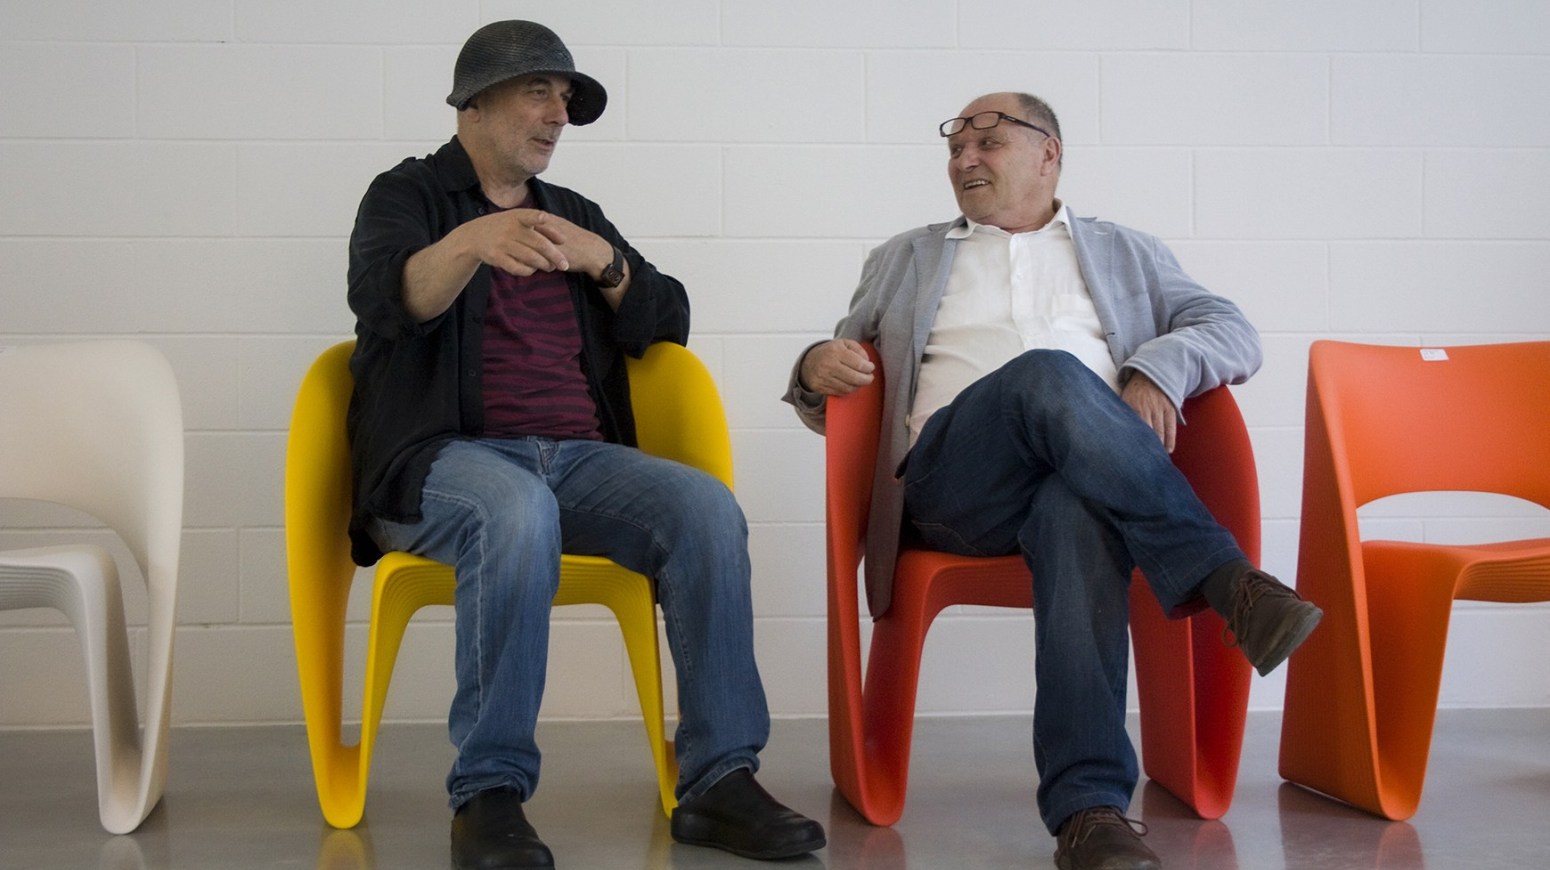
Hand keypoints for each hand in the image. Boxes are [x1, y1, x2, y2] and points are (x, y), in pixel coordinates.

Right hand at [458, 208, 572, 275]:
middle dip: (555, 256)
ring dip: (544, 265)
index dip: (537, 218)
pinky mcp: (496, 257)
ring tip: (551, 268)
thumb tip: (563, 238)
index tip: (545, 219)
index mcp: (516, 217)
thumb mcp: (517, 220)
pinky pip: (518, 268)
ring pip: (530, 258)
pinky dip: (529, 271)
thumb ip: (539, 226)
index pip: (528, 216)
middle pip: (538, 244)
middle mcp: (509, 229)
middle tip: (564, 264)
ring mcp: (502, 244)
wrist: (474, 237)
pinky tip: (533, 270)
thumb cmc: (504, 227)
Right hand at [799, 339, 874, 395]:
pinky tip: (850, 384)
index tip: (871, 367)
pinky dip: (848, 390)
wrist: (808, 361)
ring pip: (848, 388)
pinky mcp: (820, 387)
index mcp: (836, 351)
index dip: (869, 368)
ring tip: (860, 380)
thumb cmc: (830, 352)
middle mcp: (828, 365)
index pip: (859, 364)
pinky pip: (840, 393)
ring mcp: (823, 377)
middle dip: (867, 379)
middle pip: (855, 378)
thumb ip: (858, 349)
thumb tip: (867, 362)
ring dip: (858, 386)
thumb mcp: (844, 343)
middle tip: (870, 377)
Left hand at [1121, 371, 1176, 452]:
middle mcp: (1146, 407)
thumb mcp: (1123, 399)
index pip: (1132, 428)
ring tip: (1156, 460)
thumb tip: (1113, 433)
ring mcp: (1159, 408)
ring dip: (1158, 447)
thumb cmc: (1132, 393)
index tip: (1131, 456)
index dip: (1132, 442)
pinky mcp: (1170, 408)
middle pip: (1147, 432)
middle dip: (1146, 448)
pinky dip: (1170, 440)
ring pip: (1160, 431)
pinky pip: (1171, 427)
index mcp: (1131, 405)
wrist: (1149, 374)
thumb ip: (1121, 414)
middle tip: (1144, 463)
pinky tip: (1168, 450)